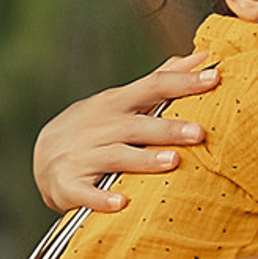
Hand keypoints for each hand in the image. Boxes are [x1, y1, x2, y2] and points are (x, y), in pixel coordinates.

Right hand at [32, 53, 219, 213]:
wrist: (43, 156)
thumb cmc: (95, 127)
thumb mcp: (120, 101)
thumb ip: (160, 81)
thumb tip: (201, 56)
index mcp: (115, 104)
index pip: (152, 87)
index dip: (183, 82)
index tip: (214, 77)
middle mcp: (99, 127)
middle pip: (136, 125)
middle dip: (167, 128)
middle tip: (198, 132)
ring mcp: (82, 155)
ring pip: (115, 156)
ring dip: (143, 160)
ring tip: (172, 161)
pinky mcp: (69, 184)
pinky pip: (86, 192)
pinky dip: (101, 197)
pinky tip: (121, 202)